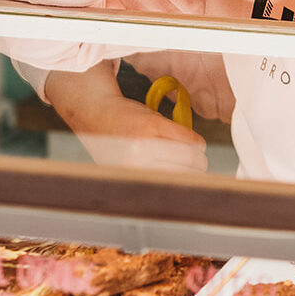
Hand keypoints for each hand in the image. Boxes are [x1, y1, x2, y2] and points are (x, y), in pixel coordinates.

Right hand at [45, 63, 207, 173]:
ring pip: (178, 175)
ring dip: (187, 173)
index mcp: (152, 126)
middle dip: (198, 161)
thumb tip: (198, 154)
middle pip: (189, 161)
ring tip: (185, 169)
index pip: (191, 143)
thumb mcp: (154, 117)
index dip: (200, 145)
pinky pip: (160, 180)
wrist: (94, 117)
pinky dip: (169, 179)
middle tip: (198, 161)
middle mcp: (142, 147)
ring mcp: (133, 164)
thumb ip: (174, 133)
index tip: (200, 148)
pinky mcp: (127, 173)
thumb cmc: (128, 115)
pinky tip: (167, 174)